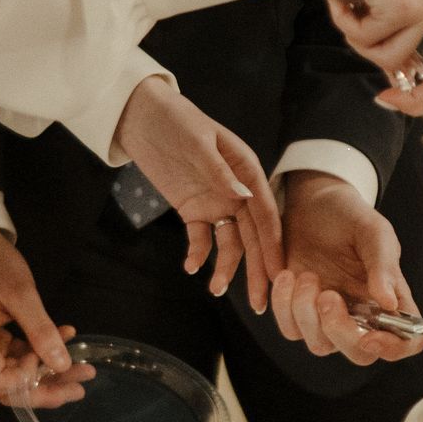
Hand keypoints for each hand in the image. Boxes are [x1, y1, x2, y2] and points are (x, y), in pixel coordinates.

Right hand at [0, 227, 92, 406]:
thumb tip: (62, 364)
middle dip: (46, 388)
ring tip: (81, 368)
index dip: (30, 381)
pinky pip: (13, 355)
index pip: (1, 384)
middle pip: (9, 386)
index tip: (53, 361)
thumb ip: (41, 330)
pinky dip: (38, 352)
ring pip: (14, 372)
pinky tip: (63, 338)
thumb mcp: (21, 292)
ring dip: (47, 371)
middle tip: (81, 386)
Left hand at [112, 77, 282, 310]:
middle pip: (253, 236)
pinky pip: (201, 238)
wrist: (143, 117)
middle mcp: (238, 191)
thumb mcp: (198, 143)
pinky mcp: (193, 210)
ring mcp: (216, 202)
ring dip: (226, 267)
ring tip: (216, 289)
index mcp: (248, 171)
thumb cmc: (176, 121)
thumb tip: (244, 198)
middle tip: (261, 303)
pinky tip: (190, 267)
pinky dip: (197, 254)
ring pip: (229, 242)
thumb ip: (220, 172)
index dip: (273, 246)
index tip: (279, 275)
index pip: (265, 214)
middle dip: (258, 270)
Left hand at [270, 171, 422, 366]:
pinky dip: (284, 306)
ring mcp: (329, 317)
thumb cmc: (351, 216)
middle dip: (341, 332)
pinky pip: (291, 329)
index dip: (392, 348)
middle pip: (359, 354)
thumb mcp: (373, 232)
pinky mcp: (298, 311)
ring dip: (307, 314)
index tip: (370, 336)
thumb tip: (390, 304)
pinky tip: (287, 275)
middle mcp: (362, 315)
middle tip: (328, 296)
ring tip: (306, 275)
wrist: (313, 202)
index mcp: (390, 300)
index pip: (405, 342)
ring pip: (320, 345)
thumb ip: (383, 266)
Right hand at [303, 0, 422, 122]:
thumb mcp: (388, 1)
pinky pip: (367, 42)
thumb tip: (401, 78)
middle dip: (412, 98)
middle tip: (384, 100)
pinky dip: (346, 23)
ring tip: (349, 5)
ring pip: (388, 59)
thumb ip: (401, 36)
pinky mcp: (406, 6)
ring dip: (358, 38)